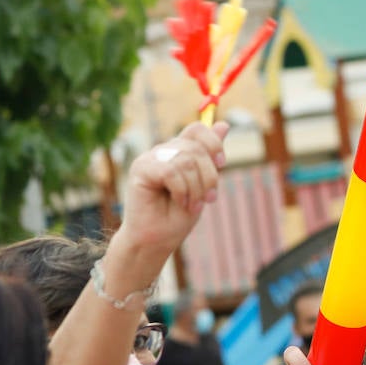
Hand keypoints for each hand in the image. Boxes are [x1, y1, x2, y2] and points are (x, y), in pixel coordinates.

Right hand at [111, 121, 228, 267]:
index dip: (213, 142)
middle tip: (208, 199)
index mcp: (178, 152)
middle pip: (196, 147)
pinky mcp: (141, 169)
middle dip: (209, 176)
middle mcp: (163, 151)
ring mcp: (150, 158)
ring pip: (186, 160)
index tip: (221, 162)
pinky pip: (171, 171)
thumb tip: (224, 124)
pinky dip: (181, 191)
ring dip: (196, 188)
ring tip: (192, 205)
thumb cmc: (177, 216)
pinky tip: (180, 202)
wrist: (157, 240)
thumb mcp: (202, 185)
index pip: (197, 129)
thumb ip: (210, 157)